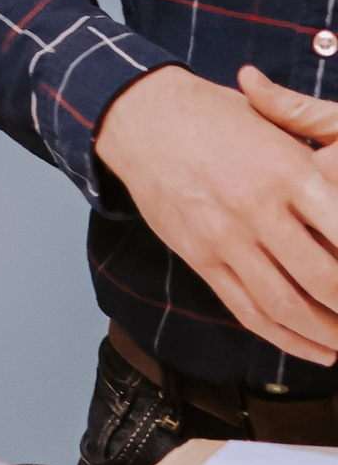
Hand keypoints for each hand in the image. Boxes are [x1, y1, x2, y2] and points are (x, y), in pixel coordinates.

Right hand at [96, 64, 337, 364]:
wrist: (144, 116)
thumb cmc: (219, 116)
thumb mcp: (279, 123)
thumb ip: (322, 160)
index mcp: (288, 169)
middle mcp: (257, 206)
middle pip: (323, 278)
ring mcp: (225, 237)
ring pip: (286, 305)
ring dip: (325, 332)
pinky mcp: (200, 257)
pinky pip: (247, 310)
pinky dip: (285, 338)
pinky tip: (314, 348)